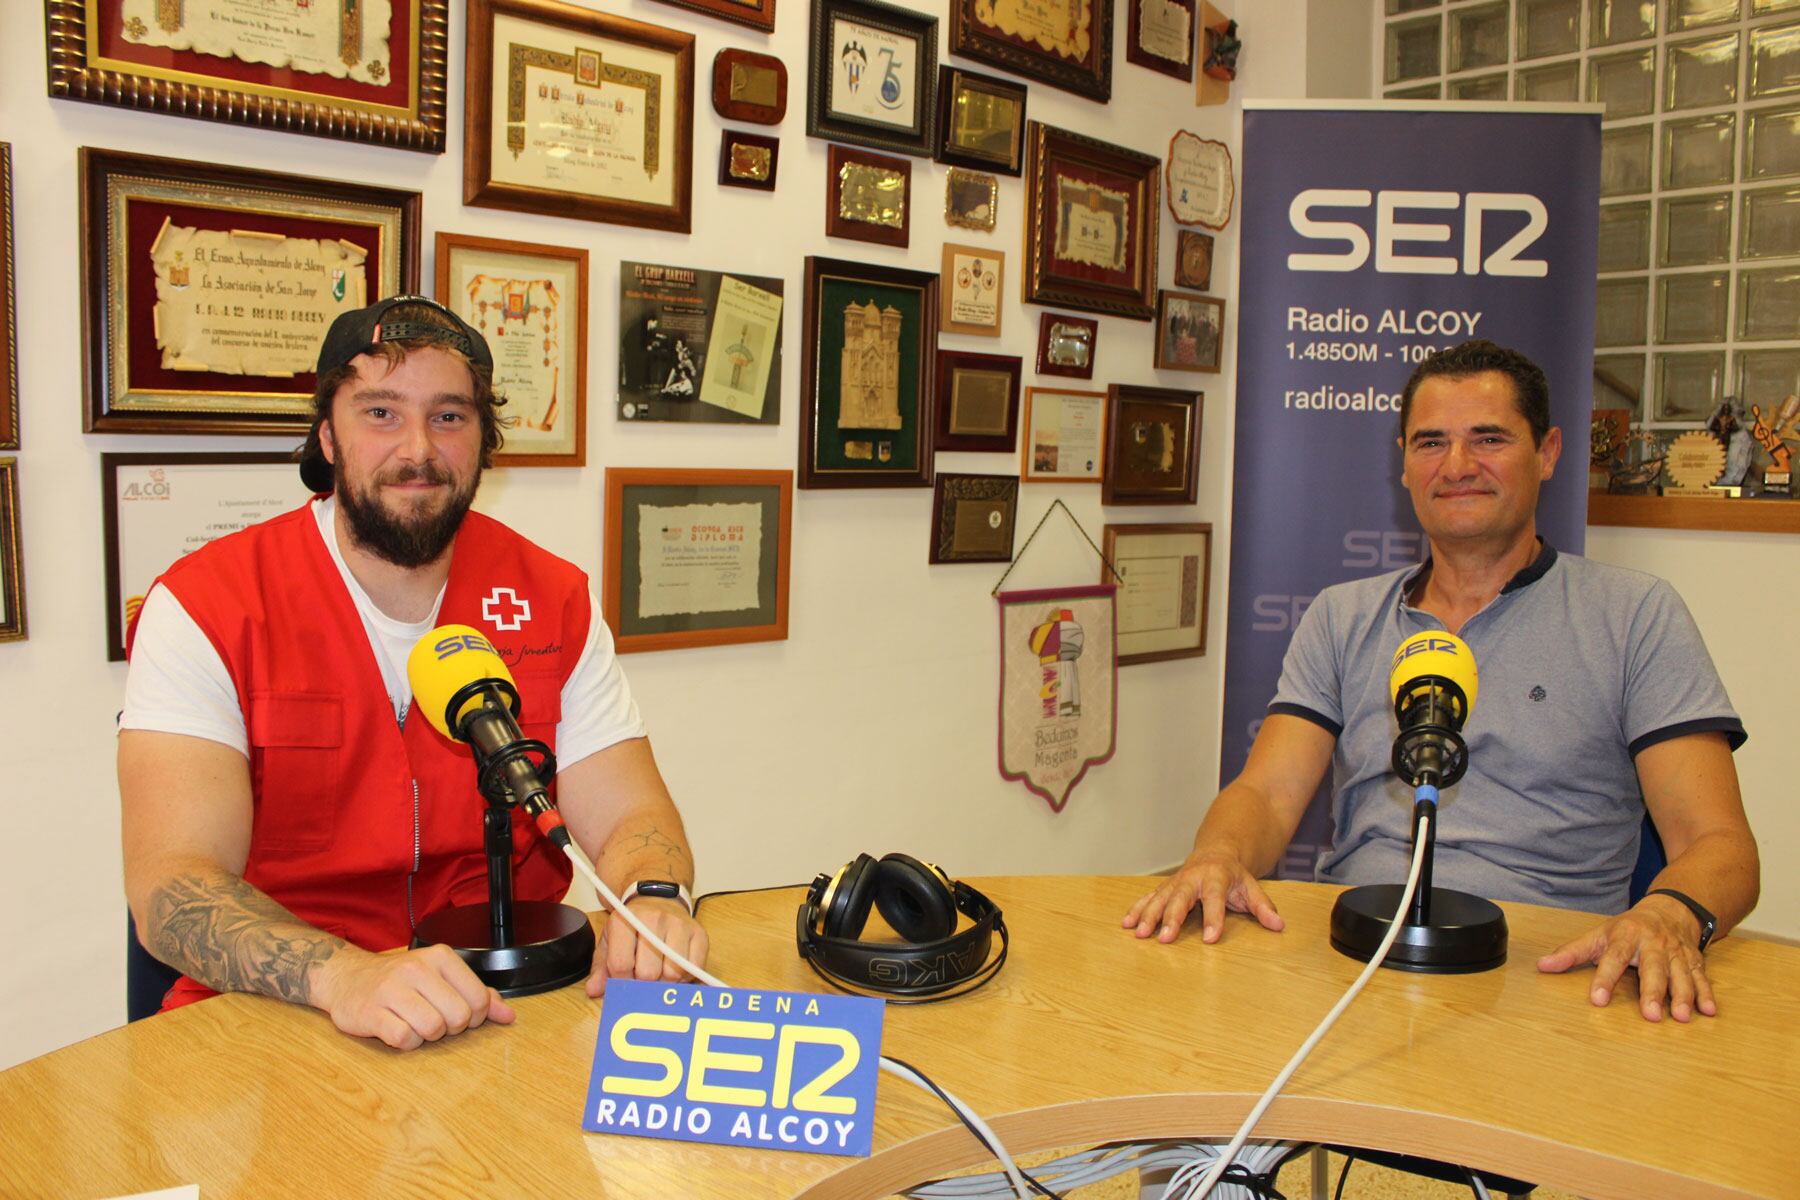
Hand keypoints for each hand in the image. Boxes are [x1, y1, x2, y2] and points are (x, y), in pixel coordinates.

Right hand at [310, 944, 515, 1049]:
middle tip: (436, 1020)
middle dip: (451, 1027)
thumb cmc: (401, 980)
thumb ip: (477, 995)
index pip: (478, 998)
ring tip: (416, 1023)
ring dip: (428, 1035)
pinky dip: (406, 1042)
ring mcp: (391, 990)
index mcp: (440, 957)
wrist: (348, 978)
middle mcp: (416, 968)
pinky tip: (398, 1029)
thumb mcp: (441, 977)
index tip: (460, 1014)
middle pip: (459, 1016)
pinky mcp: (370, 1013)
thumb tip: (508, 1016)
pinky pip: (404, 1039)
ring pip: (433, 1028)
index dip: (475, 1016)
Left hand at [589, 897, 709, 997]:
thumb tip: (594, 990)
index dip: (621, 981)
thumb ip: (601, 967)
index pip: (621, 965)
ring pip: (672, 974)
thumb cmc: (632, 924)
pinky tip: (675, 968)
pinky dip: (684, 976)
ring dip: (665, 982)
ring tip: (659, 974)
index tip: (625, 980)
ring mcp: (679, 925)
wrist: (657, 897)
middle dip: (643, 983)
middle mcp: (653, 919)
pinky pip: (694, 968)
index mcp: (625, 921)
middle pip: (648, 973)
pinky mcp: (699, 933)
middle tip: (642, 979)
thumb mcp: (610, 939)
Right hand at [1121, 852, 1284, 944]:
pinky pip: (1148, 898)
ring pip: (1159, 898)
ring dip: (1148, 916)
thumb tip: (1279, 925)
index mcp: (1216, 878)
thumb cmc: (1234, 875)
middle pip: (1180, 899)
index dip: (1214, 919)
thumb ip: (1263, 907)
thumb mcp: (1252, 887)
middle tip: (1165, 939)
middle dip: (1171, 919)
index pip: (1215, 899)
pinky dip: (1137, 910)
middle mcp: (1192, 879)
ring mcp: (1175, 882)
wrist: (1215, 852)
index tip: (1211, 939)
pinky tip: (1127, 924)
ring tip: (1140, 934)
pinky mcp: (1164, 887)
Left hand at [1536, 895, 1715, 1022]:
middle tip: (1649, 1015)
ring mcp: (1677, 953)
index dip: (1604, 979)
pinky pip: (1702, 978)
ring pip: (1681, 975)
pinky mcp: (1695, 961)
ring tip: (1681, 1017)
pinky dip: (1706, 994)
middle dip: (1652, 992)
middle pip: (1653, 969)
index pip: (1612, 958)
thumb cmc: (1628, 928)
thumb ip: (1572, 952)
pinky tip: (1709, 1012)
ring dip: (1683, 996)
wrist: (1670, 910)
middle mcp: (1653, 944)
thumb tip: (1542, 966)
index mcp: (1625, 936)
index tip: (1597, 1000)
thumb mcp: (1598, 934)